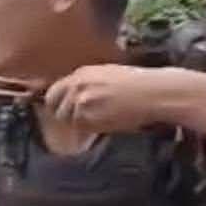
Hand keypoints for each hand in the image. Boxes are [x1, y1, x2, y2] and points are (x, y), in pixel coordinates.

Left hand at [42, 63, 168, 133]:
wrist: (152, 92)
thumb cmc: (138, 85)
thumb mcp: (107, 75)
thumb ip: (86, 85)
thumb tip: (73, 99)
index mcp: (81, 74)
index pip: (53, 93)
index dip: (57, 105)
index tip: (64, 113)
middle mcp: (76, 85)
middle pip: (56, 109)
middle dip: (66, 117)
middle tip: (81, 122)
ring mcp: (80, 101)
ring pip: (69, 121)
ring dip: (80, 125)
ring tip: (100, 122)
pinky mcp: (88, 117)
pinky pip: (81, 129)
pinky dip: (89, 131)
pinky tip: (105, 125)